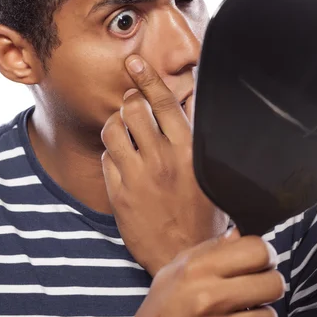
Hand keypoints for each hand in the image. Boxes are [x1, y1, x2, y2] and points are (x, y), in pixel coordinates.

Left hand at [101, 55, 228, 275]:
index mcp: (189, 150)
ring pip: (113, 128)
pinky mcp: (119, 193)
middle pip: (132, 109)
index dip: (147, 78)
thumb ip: (197, 139)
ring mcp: (138, 176)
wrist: (187, 255)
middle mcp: (162, 159)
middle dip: (129, 101)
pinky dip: (112, 152)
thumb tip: (187, 103)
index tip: (134, 62)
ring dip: (116, 124)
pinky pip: (106, 157)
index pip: (164, 102)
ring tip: (124, 130)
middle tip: (132, 104)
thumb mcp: (210, 172)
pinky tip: (122, 160)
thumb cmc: (204, 213)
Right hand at [119, 232, 283, 316]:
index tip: (261, 264)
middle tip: (256, 293)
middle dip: (269, 287)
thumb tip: (239, 233)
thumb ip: (209, 250)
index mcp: (195, 270)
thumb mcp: (175, 272)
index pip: (257, 250)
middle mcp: (206, 298)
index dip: (266, 256)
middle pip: (273, 283)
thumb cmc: (162, 311)